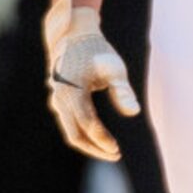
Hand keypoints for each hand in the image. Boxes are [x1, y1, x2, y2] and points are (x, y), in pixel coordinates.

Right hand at [43, 0, 139, 160]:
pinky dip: (85, 135)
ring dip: (90, 144)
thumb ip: (122, 90)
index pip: (87, 122)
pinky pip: (70, 125)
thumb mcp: (114, 68)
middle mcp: (60, 97)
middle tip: (116, 155)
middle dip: (95, 148)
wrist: (75, 37)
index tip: (117, 149)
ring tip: (113, 151)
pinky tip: (102, 140)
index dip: (102, 138)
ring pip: (71, 131)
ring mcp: (57, 100)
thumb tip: (134, 112)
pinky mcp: (60, 102)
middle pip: (74, 134)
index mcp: (72, 88)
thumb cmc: (97, 52)